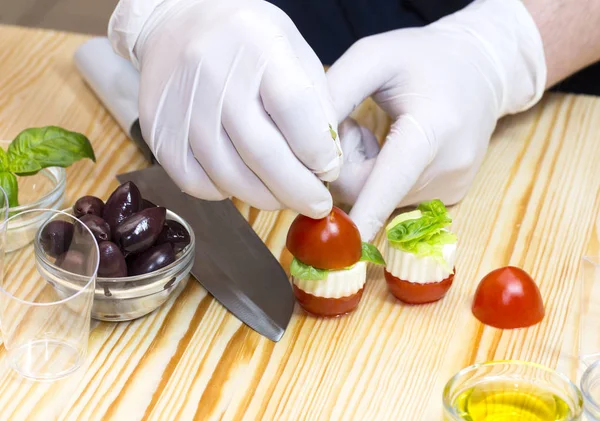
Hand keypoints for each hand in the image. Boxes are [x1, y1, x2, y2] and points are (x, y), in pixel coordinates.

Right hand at [108, 0, 340, 217]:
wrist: (174, 24)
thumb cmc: (245, 39)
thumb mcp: (293, 50)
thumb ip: (317, 103)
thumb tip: (327, 163)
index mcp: (258, 45)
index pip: (295, 110)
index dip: (318, 152)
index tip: (329, 171)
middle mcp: (214, 74)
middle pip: (262, 154)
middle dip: (298, 191)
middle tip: (316, 205)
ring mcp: (182, 106)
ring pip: (230, 176)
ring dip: (265, 198)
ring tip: (283, 196)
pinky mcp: (160, 131)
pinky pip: (196, 183)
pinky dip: (225, 193)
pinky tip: (240, 182)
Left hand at [327, 0, 546, 240]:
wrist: (482, 69)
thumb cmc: (422, 57)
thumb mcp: (374, 57)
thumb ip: (335, 93)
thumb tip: (306, 144)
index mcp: (433, 128)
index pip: (392, 178)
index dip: (368, 210)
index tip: (351, 240)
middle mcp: (447, 167)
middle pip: (370, 191)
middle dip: (346, 164)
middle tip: (353, 125)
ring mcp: (452, 186)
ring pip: (381, 197)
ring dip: (365, 170)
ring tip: (384, 131)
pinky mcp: (451, 196)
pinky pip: (397, 198)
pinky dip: (384, 178)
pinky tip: (399, 147)